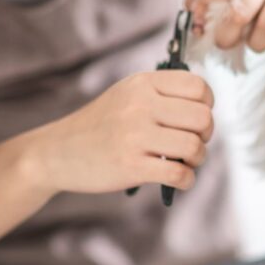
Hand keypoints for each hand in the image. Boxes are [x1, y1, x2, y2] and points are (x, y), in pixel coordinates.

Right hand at [27, 71, 213, 196]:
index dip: (207, 105)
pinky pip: (178, 174)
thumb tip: (205, 106)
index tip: (195, 118)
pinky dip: (187, 180)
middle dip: (206, 134)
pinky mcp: (131, 166)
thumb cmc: (101, 124)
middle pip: (202, 117)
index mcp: (142, 84)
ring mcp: (135, 136)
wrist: (57, 152)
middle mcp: (140, 105)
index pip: (198, 87)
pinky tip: (179, 179)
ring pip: (194, 146)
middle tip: (193, 143)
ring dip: (198, 159)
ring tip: (186, 161)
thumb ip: (162, 93)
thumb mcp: (127, 94)